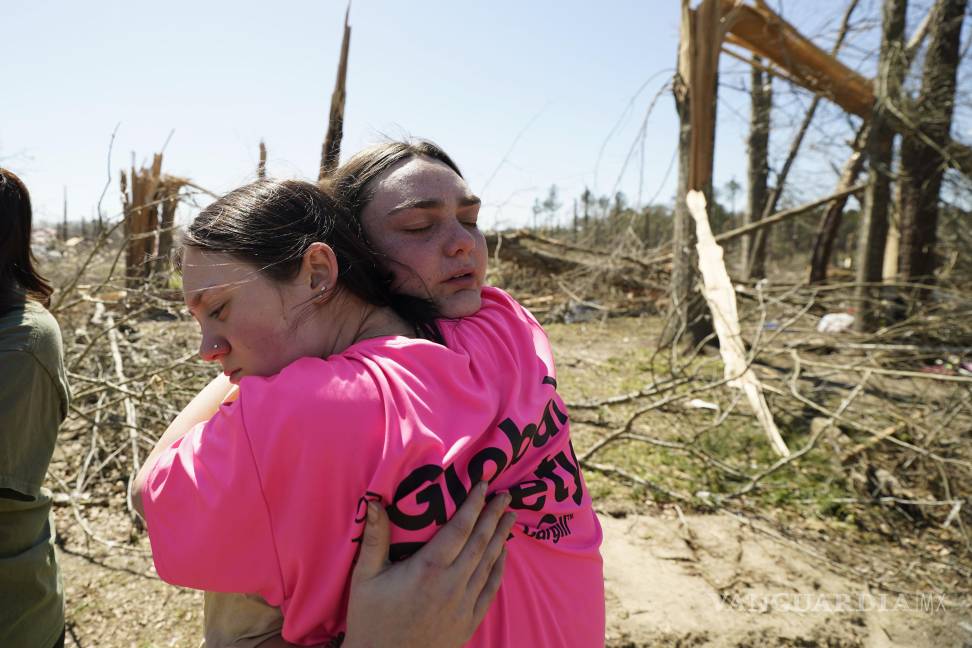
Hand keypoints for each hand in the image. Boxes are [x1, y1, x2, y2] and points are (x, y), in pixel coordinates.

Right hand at [343, 482, 514, 647]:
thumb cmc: (371, 621)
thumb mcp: (364, 578)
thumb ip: (374, 538)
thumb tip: (372, 502)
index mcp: (428, 569)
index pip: (459, 528)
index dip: (474, 504)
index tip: (483, 484)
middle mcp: (451, 584)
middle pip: (480, 542)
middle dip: (494, 515)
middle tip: (506, 495)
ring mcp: (463, 604)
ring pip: (488, 563)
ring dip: (501, 537)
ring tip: (510, 517)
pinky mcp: (468, 622)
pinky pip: (490, 589)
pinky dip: (499, 568)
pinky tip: (504, 555)